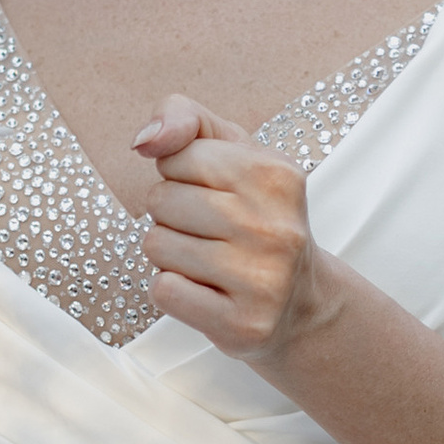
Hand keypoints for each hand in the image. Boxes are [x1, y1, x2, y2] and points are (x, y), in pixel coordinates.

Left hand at [133, 94, 323, 367]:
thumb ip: (185, 119)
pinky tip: (207, 292)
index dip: (181, 174)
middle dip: (172, 216)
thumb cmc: (254, 214)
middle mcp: (276, 226)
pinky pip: (164, 290)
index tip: (216, 193)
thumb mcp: (232, 151)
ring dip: (170, 255)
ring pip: (156, 246)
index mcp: (276, 174)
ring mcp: (264, 280)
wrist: (300, 302)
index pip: (177, 156)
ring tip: (210, 263)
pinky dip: (172, 291)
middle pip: (161, 201)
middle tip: (213, 233)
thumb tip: (144, 141)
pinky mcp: (244, 324)